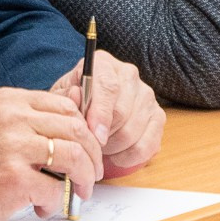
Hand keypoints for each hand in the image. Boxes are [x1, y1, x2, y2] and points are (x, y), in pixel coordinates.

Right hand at [0, 87, 101, 220]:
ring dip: (83, 179)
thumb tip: (78, 105)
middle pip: (76, 129)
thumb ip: (31, 117)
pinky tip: (42, 208)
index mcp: (10, 101)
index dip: (86, 130)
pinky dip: (55, 203)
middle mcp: (13, 119)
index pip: (66, 106)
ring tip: (78, 192)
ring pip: (74, 157)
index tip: (89, 149)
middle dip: (93, 155)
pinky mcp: (14, 179)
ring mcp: (14, 148)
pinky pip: (55, 189)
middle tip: (92, 174)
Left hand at [54, 50, 162, 175]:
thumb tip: (76, 96)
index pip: (108, 86)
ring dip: (113, 148)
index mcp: (103, 64)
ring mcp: (147, 96)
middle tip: (89, 145)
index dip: (101, 113)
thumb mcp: (61, 99)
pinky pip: (148, 145)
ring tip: (99, 148)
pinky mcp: (158, 116)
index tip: (95, 136)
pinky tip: (116, 155)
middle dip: (102, 137)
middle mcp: (129, 75)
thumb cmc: (73, 104)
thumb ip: (65, 98)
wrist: (88, 111)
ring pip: (133, 132)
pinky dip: (129, 156)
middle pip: (122, 113)